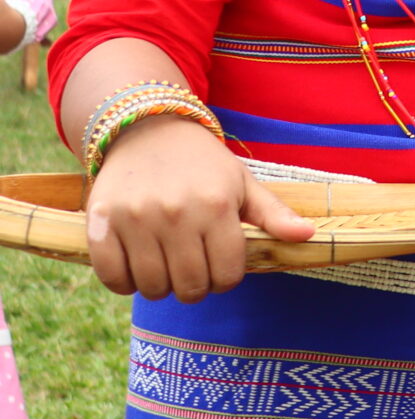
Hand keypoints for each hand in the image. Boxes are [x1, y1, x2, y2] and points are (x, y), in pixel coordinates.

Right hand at [85, 115, 316, 300]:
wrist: (148, 130)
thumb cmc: (203, 163)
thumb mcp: (243, 182)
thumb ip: (273, 214)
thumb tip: (308, 236)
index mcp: (216, 206)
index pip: (227, 274)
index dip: (227, 280)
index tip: (221, 269)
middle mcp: (176, 214)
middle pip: (190, 286)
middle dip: (196, 288)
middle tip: (194, 273)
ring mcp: (135, 219)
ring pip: (152, 287)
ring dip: (162, 287)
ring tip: (167, 268)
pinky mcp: (101, 222)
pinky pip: (111, 276)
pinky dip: (124, 284)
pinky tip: (136, 270)